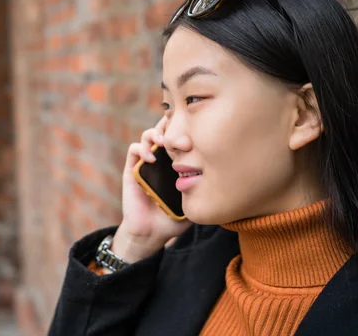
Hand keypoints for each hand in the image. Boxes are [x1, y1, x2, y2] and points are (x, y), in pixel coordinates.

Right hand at [112, 116, 191, 263]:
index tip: (198, 131)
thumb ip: (205, 190)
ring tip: (163, 142)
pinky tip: (151, 158)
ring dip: (155, 133)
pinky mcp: (132, 169)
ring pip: (147, 135)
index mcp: (176, 162)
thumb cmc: (172, 218)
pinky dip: (142, 149)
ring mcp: (146, 162)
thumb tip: (225, 179)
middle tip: (180, 134)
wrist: (151, 232)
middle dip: (170, 125)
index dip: (187, 128)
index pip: (180, 136)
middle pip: (163, 129)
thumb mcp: (194, 201)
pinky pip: (134, 150)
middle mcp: (161, 158)